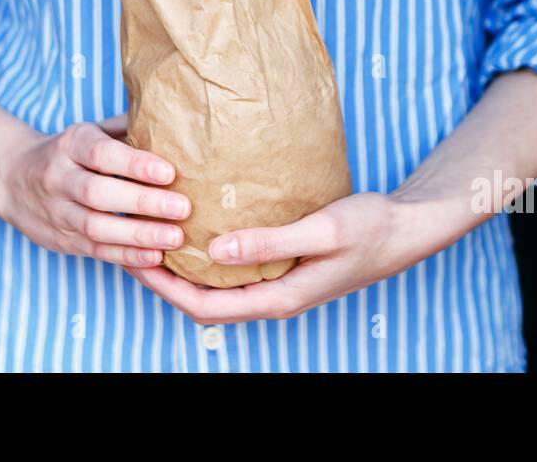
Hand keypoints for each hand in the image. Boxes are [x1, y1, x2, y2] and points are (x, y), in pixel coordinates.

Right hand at [0, 117, 191, 267]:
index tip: (169, 172)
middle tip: (183, 207)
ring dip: (138, 235)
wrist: (10, 177)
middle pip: (99, 193)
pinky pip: (94, 250)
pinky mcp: (61, 240)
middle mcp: (59, 178)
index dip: (135, 164)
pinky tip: (154, 257)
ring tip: (175, 237)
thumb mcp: (90, 130)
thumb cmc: (70, 151)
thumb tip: (172, 122)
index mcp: (70, 145)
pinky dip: (125, 256)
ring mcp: (57, 212)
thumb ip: (125, 129)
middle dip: (143, 202)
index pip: (101, 154)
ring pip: (95, 227)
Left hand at [124, 191, 443, 323]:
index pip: (204, 307)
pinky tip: (198, 227)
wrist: (406, 229)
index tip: (134, 257)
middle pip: (203, 300)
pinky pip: (236, 269)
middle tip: (130, 242)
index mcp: (279, 298)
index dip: (163, 287)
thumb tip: (213, 253)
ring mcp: (279, 285)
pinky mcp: (284, 268)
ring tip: (154, 234)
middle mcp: (274, 297)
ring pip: (217, 287)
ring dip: (183, 267)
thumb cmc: (370, 228)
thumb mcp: (322, 230)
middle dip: (163, 278)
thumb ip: (269, 242)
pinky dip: (209, 255)